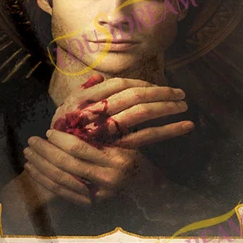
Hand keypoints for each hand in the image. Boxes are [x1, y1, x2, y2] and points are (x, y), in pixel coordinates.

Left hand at [23, 130, 161, 205]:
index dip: (61, 140)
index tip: (48, 131)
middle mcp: (107, 178)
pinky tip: (35, 172)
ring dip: (41, 167)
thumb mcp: (123, 140)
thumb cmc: (134, 156)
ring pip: (62, 180)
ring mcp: (99, 194)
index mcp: (116, 158)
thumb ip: (101, 132)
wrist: (147, 187)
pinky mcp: (92, 204)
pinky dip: (46, 182)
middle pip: (67, 165)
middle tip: (31, 141)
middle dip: (45, 152)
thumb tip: (71, 118)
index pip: (81, 148)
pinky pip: (63, 193)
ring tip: (29, 155)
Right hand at [51, 75, 193, 147]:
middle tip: (181, 93)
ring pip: (142, 112)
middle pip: (134, 95)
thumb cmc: (63, 135)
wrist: (55, 165)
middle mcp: (96, 111)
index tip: (158, 86)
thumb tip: (98, 77)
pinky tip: (186, 126)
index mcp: (85, 99)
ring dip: (167, 107)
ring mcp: (107, 130)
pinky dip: (170, 129)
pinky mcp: (118, 148)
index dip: (142, 83)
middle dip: (160, 92)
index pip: (120, 84)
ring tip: (185, 106)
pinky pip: (148, 136)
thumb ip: (84, 92)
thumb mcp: (68, 110)